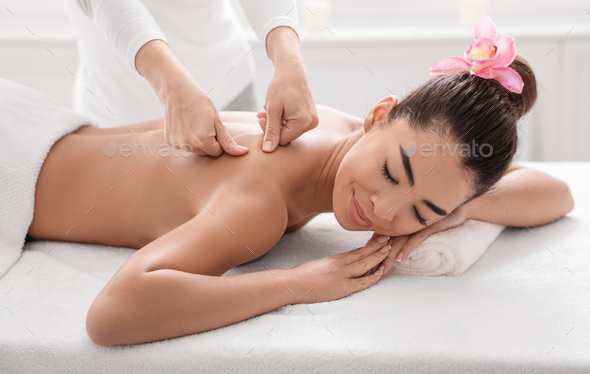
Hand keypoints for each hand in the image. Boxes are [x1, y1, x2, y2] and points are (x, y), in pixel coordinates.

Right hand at [135, 40, 247, 157]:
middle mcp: (189, 146)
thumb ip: (228, 141)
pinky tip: (185, 125)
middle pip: (206, 153)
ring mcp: (178, 144)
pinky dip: (186, 138)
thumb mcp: (217, 121)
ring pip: (195, 150)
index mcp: (203, 142)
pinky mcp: (170, 141)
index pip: (218, 152)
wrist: (177, 91)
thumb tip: (244, 152)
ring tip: (195, 124)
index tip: (215, 127)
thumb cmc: (200, 103)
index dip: (219, 140)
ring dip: (198, 142)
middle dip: (209, 142)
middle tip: (205, 124)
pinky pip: (184, 145)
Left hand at [260, 60, 317, 151]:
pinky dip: (283, 120)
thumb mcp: (273, 109)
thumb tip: (268, 150)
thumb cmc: (281, 86)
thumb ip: (271, 131)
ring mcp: (313, 120)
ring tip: (267, 110)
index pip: (282, 140)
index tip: (259, 118)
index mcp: (304, 122)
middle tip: (261, 115)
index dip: (268, 132)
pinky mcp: (311, 117)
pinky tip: (277, 110)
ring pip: (289, 131)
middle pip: (287, 136)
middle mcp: (312, 123)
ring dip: (277, 124)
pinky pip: (294, 125)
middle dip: (272, 127)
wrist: (291, 70)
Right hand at [288, 232, 390, 303]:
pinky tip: (381, 272)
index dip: (367, 246)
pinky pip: (362, 282)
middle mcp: (340, 264)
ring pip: (365, 264)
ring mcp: (342, 274)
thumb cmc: (299, 277)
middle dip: (376, 246)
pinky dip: (372, 277)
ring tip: (388, 249)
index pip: (355, 252)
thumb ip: (327, 265)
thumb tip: (331, 267)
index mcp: (333, 259)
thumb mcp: (316, 266)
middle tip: (388, 238)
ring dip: (378, 256)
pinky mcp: (343, 287)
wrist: (291, 284)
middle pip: (362, 254)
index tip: (376, 239)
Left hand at [364, 204, 469, 276]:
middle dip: (378, 259)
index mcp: (399, 225)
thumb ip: (402, 236)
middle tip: (371, 273)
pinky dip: (408, 248)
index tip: (366, 266)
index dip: (373, 252)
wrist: (455, 208)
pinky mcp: (428, 226)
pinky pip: (416, 238)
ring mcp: (415, 225)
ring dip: (390, 257)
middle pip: (387, 243)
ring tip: (382, 270)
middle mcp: (404, 224)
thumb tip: (386, 248)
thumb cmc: (434, 219)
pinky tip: (400, 258)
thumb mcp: (416, 228)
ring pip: (399, 243)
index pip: (382, 239)